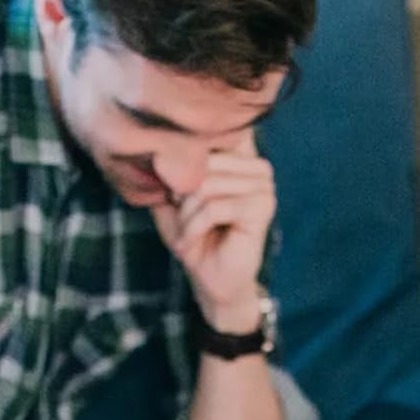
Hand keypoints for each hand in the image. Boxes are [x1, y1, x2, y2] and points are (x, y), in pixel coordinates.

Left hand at [152, 140, 275, 330]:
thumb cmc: (194, 236)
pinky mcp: (262, 209)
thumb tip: (155, 144)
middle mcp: (258, 167)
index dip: (181, 167)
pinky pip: (216, 207)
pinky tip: (190, 242)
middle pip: (204, 162)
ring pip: (208, 185)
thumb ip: (168, 167)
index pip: (206, 139)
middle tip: (178, 220)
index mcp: (242, 156)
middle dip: (182, 194)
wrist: (210, 280)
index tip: (174, 196)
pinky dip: (195, 227)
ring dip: (187, 215)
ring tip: (184, 233)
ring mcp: (264, 187)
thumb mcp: (172, 198)